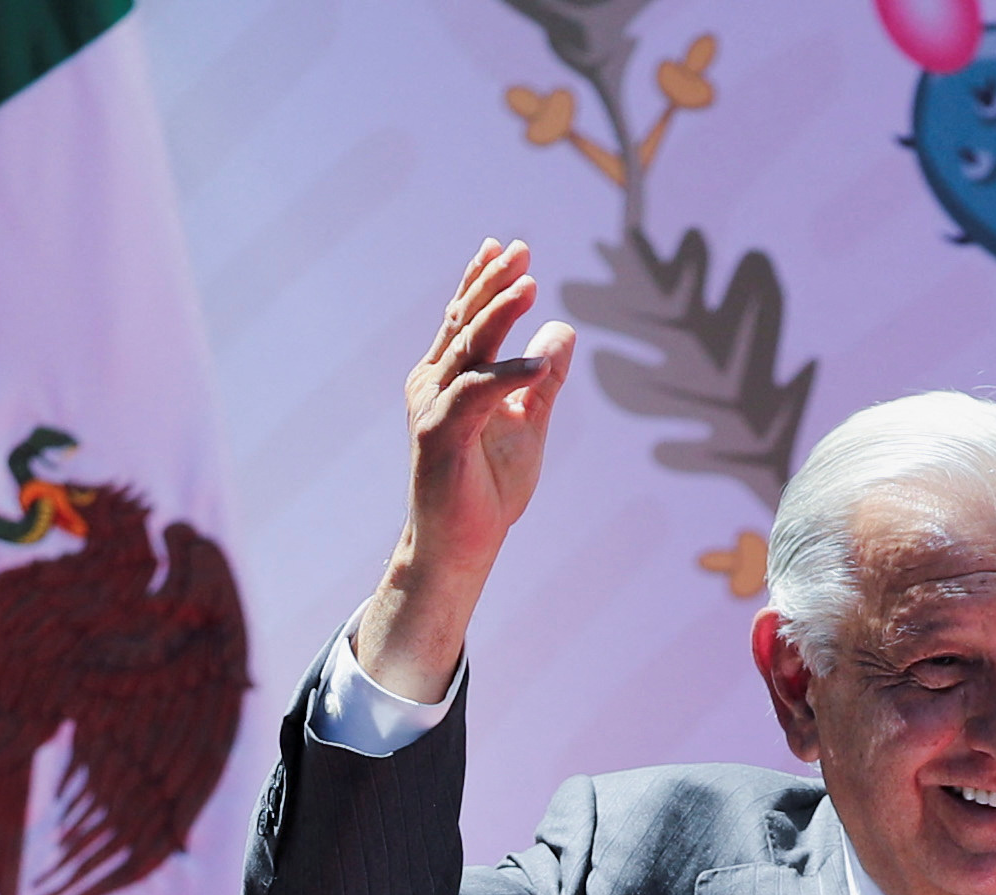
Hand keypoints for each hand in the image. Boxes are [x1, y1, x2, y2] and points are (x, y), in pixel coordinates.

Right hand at [357, 239, 575, 702]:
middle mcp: (433, 386)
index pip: (465, 320)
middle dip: (492, 283)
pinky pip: (475, 396)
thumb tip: (563, 329)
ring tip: (530, 285)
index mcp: (449, 380)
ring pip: (467, 350)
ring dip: (498, 315)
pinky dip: (506, 377)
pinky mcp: (438, 437)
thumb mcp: (528, 424)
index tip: (508, 246)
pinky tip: (538, 365)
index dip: (483, 281)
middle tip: (521, 250)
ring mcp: (431, 410)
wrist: (461, 547)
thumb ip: (545, 381)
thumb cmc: (487, 489)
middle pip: (464, 322)